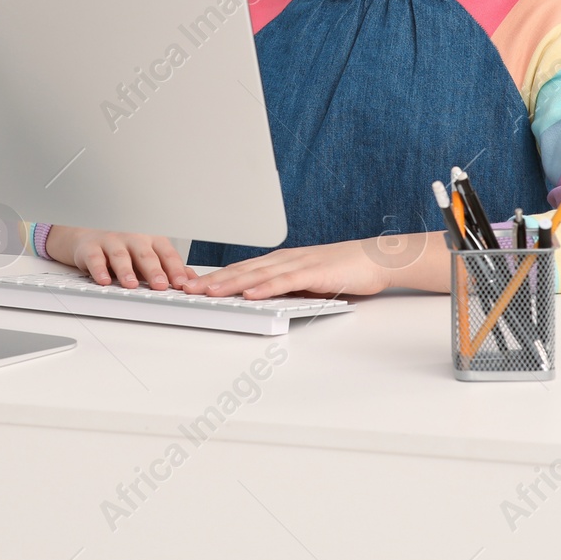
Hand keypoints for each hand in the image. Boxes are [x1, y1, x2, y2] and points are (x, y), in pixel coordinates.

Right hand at [45, 225, 192, 289]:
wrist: (90, 240)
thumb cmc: (125, 250)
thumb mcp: (150, 257)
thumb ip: (170, 268)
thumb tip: (193, 280)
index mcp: (151, 241)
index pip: (167, 255)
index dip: (175, 269)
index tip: (182, 284)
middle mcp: (133, 239)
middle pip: (145, 254)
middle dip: (154, 270)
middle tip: (160, 285)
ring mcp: (112, 242)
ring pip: (120, 256)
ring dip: (126, 270)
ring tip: (131, 284)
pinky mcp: (91, 248)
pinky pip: (96, 258)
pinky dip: (99, 269)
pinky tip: (104, 280)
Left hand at [181, 239, 398, 299]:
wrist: (374, 258)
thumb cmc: (342, 269)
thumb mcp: (305, 280)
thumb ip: (283, 288)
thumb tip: (261, 301)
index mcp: (279, 261)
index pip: (240, 269)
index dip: (214, 277)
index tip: (192, 285)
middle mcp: (283, 259)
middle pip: (241, 270)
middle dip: (212, 280)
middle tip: (187, 289)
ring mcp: (298, 264)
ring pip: (257, 274)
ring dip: (230, 283)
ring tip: (208, 292)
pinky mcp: (313, 272)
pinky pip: (284, 281)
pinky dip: (265, 287)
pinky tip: (249, 294)